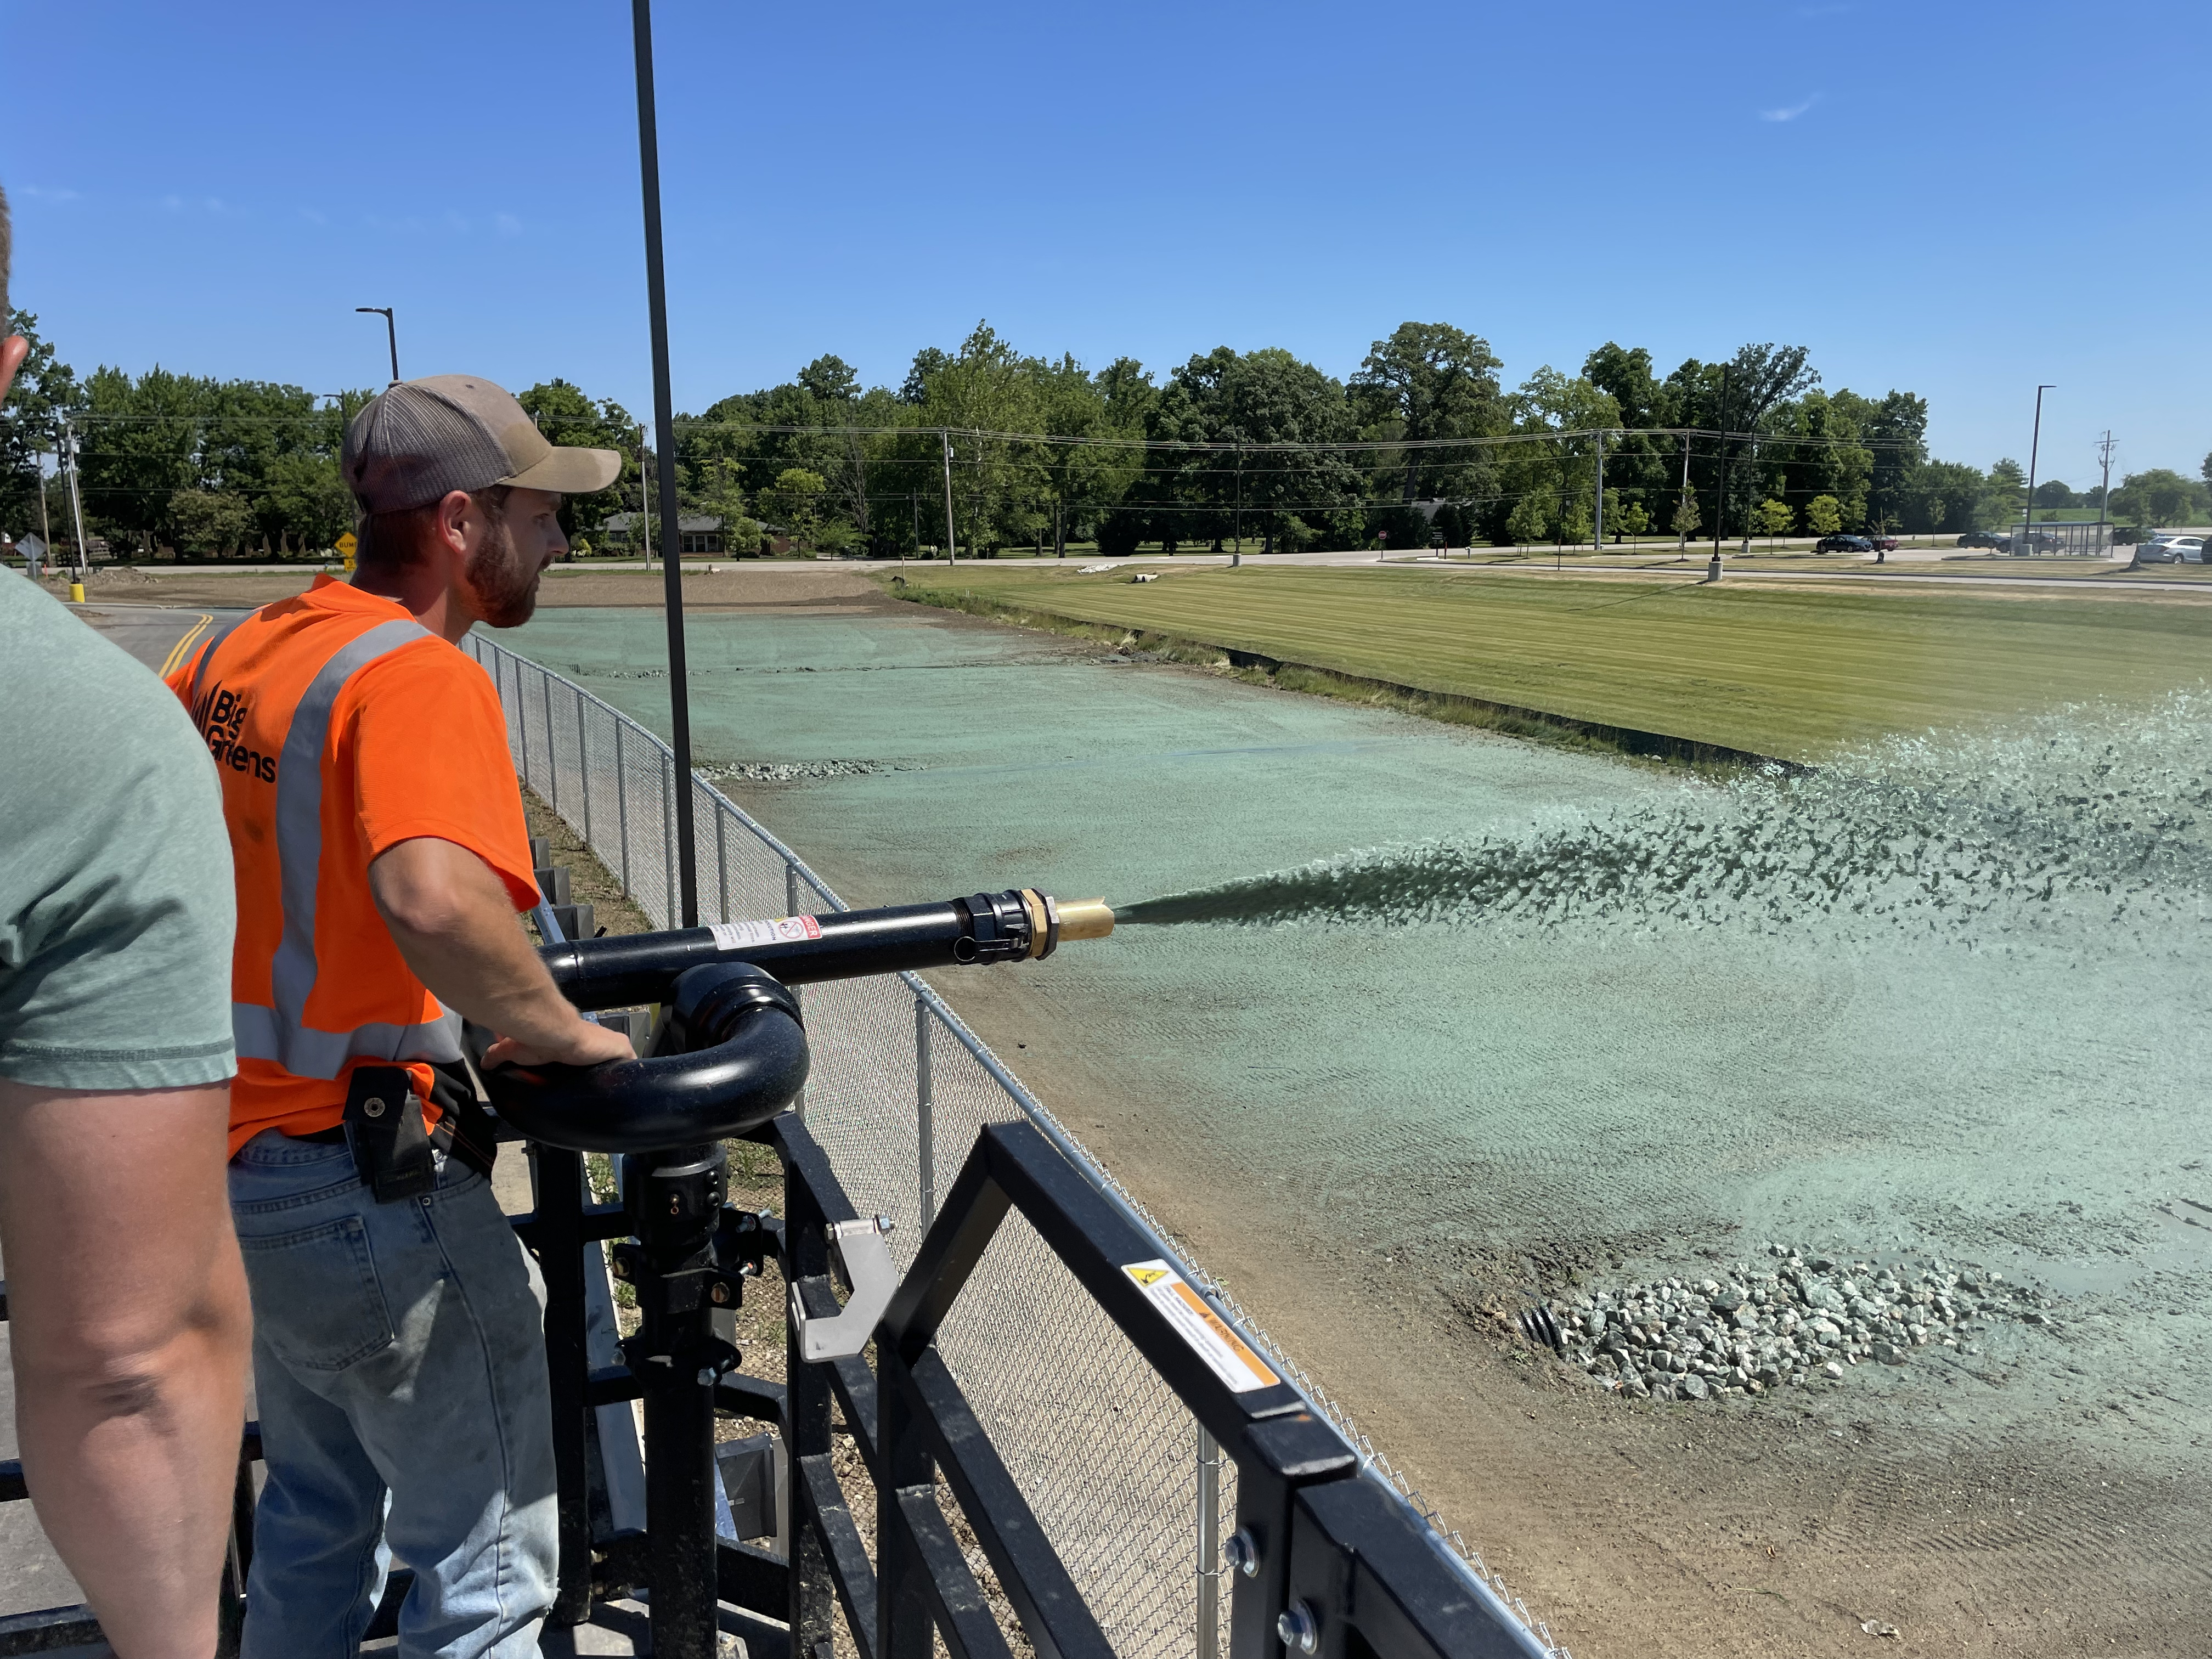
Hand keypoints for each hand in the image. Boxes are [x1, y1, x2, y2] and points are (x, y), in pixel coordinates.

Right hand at [485, 1017, 635, 1070]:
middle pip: (601, 1058)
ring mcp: (606, 1045)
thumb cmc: (533, 1035)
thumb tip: (484, 1061)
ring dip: (616, 1069)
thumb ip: (501, 1053)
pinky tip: (635, 1080)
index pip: (578, 1055)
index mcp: (570, 1043)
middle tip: (598, 1085)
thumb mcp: (515, 1048)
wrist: (551, 1028)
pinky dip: (632, 1070)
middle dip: (600, 1069)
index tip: (579, 1074)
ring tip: (617, 1088)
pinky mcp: (619, 1048)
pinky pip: (630, 1061)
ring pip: (617, 1059)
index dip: (579, 1063)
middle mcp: (591, 1041)